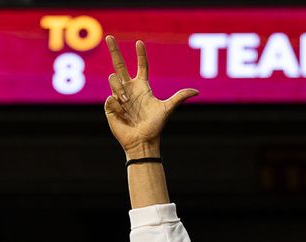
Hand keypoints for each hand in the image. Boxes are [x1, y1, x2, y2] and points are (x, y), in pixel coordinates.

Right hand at [104, 36, 197, 157]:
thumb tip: (196, 91)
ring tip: (127, 103)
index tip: (140, 42)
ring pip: (114, 80)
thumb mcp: (168, 109)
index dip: (140, 54)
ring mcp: (118, 97)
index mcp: (142, 87)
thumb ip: (180, 97)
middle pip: (119, 65)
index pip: (141, 66)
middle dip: (114, 50)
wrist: (142, 141)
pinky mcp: (110, 107)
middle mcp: (129, 89)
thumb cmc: (155, 126)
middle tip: (109, 36)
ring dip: (120, 90)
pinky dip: (118, 105)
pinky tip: (123, 114)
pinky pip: (111, 98)